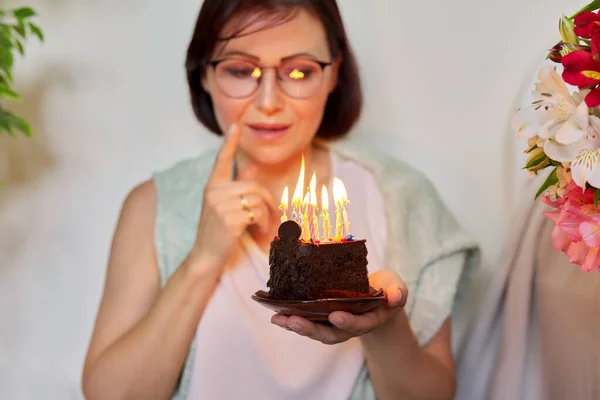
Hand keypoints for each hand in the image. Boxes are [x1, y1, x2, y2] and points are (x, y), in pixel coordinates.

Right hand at [191, 124, 276, 270]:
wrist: (206, 255)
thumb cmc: (216, 230)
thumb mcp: (224, 205)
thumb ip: (238, 186)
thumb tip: (252, 168)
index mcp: (212, 186)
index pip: (221, 160)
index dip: (229, 142)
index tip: (236, 125)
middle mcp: (214, 192)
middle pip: (253, 186)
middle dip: (267, 200)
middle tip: (270, 214)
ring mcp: (221, 205)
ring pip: (258, 199)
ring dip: (266, 213)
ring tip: (261, 224)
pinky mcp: (230, 218)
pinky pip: (257, 212)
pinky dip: (263, 222)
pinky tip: (258, 229)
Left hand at [271, 270, 407, 344]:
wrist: (379, 295)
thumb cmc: (387, 290)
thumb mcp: (396, 287)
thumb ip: (397, 292)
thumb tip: (395, 297)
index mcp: (370, 319)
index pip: (359, 324)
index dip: (348, 322)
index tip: (335, 316)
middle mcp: (351, 325)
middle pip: (331, 334)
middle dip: (311, 329)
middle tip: (293, 321)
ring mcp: (336, 323)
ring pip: (316, 330)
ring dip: (296, 326)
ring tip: (278, 319)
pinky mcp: (324, 316)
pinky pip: (308, 321)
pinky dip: (292, 319)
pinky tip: (276, 314)